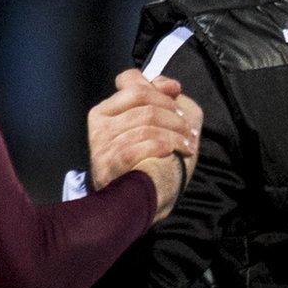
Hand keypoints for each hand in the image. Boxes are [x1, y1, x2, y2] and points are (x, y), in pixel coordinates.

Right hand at [87, 69, 203, 222]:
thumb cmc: (147, 162)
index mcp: (105, 111)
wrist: (135, 204)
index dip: (158, 88)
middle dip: (173, 114)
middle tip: (188, 128)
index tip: (177, 95)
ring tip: (187, 144)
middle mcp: (99, 126)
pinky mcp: (110, 165)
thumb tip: (169, 84)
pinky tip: (176, 152)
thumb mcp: (152, 124)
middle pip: (144, 103)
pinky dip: (164, 146)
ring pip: (147, 124)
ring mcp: (101, 146)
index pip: (131, 84)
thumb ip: (157, 97)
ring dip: (175, 134)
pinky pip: (141, 146)